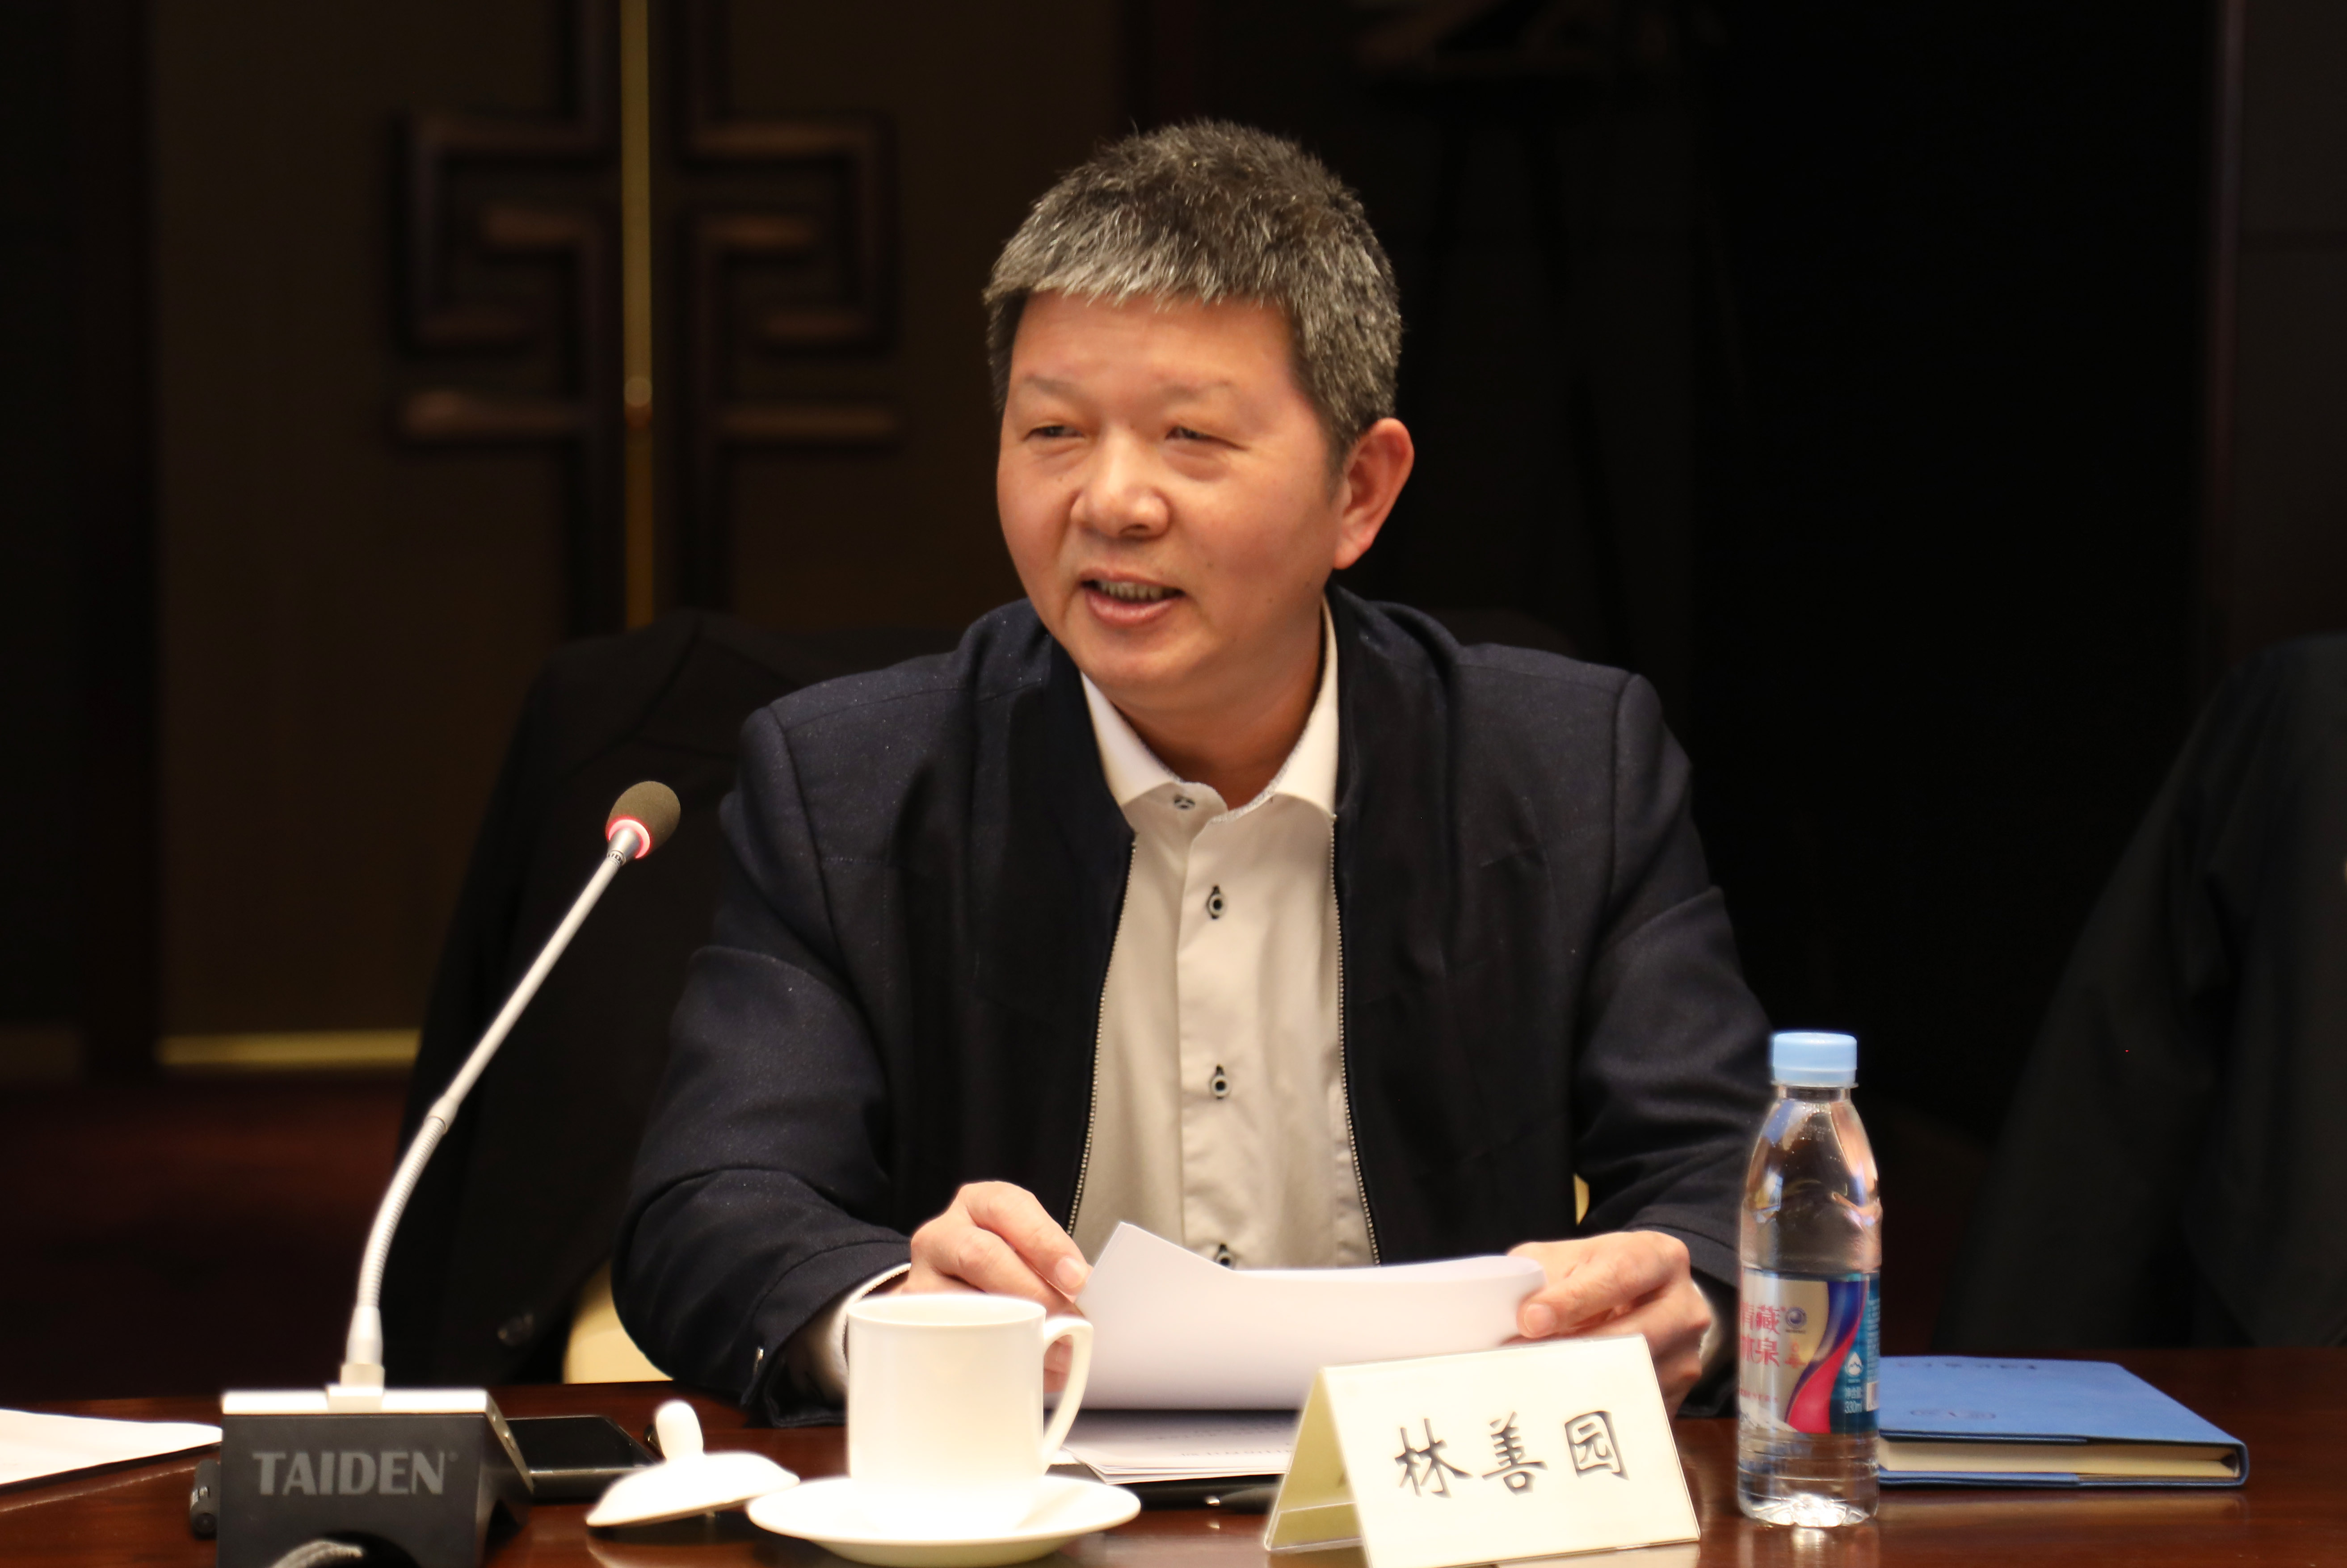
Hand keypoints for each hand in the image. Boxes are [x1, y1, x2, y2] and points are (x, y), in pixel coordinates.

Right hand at [904, 1182, 1090, 1386]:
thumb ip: (1054, 1267)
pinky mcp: (909, 1322)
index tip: (1075, 1278)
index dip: (1044, 1241)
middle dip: (1029, 1290)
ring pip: (959, 1302)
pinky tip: (1018, 1368)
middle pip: (980, 1255)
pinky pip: (946, 1341)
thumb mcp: (1026, 1249)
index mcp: (978, 1205)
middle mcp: (942, 1234)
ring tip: (1051, 1353)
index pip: (1008, 1208)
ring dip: (1011, 1332)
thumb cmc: (1001, 1266)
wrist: (949, 1288)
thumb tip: (1084, 1305)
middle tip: (1067, 1320)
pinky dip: (990, 1358)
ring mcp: (920, 1278)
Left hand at [1506, 1231, 1711, 1411]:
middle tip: (1522, 1360)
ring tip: (1533, 1382)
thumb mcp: (1569, 1258)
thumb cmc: (1596, 1276)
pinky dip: (1594, 1407)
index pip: (1619, 1276)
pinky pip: (1634, 1409)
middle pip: (1635, 1335)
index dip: (1574, 1299)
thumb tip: (1518, 1314)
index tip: (1531, 1319)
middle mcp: (1685, 1306)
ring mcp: (1686, 1355)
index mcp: (1658, 1258)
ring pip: (1633, 1378)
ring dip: (1580, 1383)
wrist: (1642, 1303)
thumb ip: (1544, 1275)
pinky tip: (1560, 1403)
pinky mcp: (1676, 1395)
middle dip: (1574, 1349)